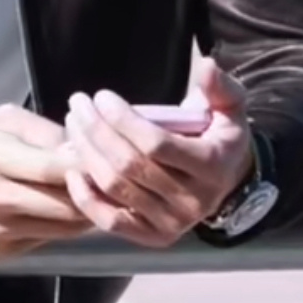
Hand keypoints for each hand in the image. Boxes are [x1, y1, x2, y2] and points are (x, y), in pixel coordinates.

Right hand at [0, 104, 91, 259]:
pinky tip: (54, 211)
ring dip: (82, 214)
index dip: (86, 163)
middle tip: (104, 180)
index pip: (55, 166)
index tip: (100, 156)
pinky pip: (43, 241)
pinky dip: (56, 228)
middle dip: (91, 192)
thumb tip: (77, 145)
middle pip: (66, 204)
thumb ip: (37, 129)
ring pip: (62, 229)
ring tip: (87, 195)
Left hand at [62, 60, 254, 247]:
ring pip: (115, 188)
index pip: (155, 144)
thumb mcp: (229, 108)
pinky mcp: (153, 236)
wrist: (225, 182)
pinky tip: (73, 170)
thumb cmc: (218, 136)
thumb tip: (206, 66)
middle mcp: (193, 201)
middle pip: (129, 165)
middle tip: (78, 104)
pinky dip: (86, 198)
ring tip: (73, 124)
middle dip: (96, 131)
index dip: (123, 120)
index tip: (102, 96)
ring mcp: (172, 224)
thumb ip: (220, 87)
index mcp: (212, 167)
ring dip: (86, 153)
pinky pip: (111, 221)